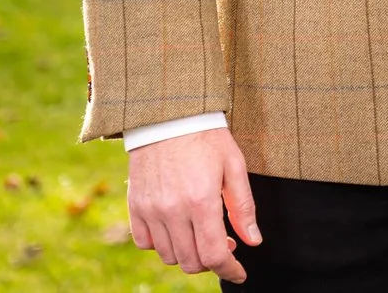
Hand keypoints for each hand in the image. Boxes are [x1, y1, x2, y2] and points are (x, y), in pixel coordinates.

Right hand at [127, 128, 259, 281]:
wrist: (168, 115)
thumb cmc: (207, 138)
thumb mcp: (234, 166)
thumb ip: (243, 207)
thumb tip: (253, 241)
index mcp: (202, 201)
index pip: (214, 254)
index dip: (230, 270)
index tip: (239, 272)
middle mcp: (172, 210)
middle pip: (191, 261)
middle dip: (211, 261)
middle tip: (224, 244)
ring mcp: (150, 209)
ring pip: (169, 256)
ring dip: (188, 253)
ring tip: (201, 234)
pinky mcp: (135, 205)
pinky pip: (145, 243)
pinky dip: (161, 244)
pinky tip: (176, 229)